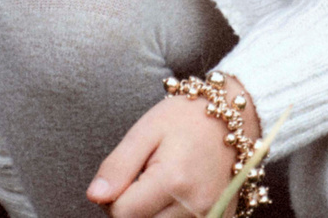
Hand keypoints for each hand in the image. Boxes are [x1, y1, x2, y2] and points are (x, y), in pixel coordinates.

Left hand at [86, 76, 261, 216]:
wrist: (232, 119)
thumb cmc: (186, 119)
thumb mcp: (145, 131)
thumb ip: (118, 165)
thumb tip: (95, 196)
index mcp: (172, 181)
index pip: (120, 214)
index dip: (113, 196)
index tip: (128, 173)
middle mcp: (193, 207)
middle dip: (131, 207)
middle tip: (144, 177)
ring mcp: (209, 217)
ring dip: (150, 213)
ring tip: (161, 185)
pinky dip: (169, 215)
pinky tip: (175, 196)